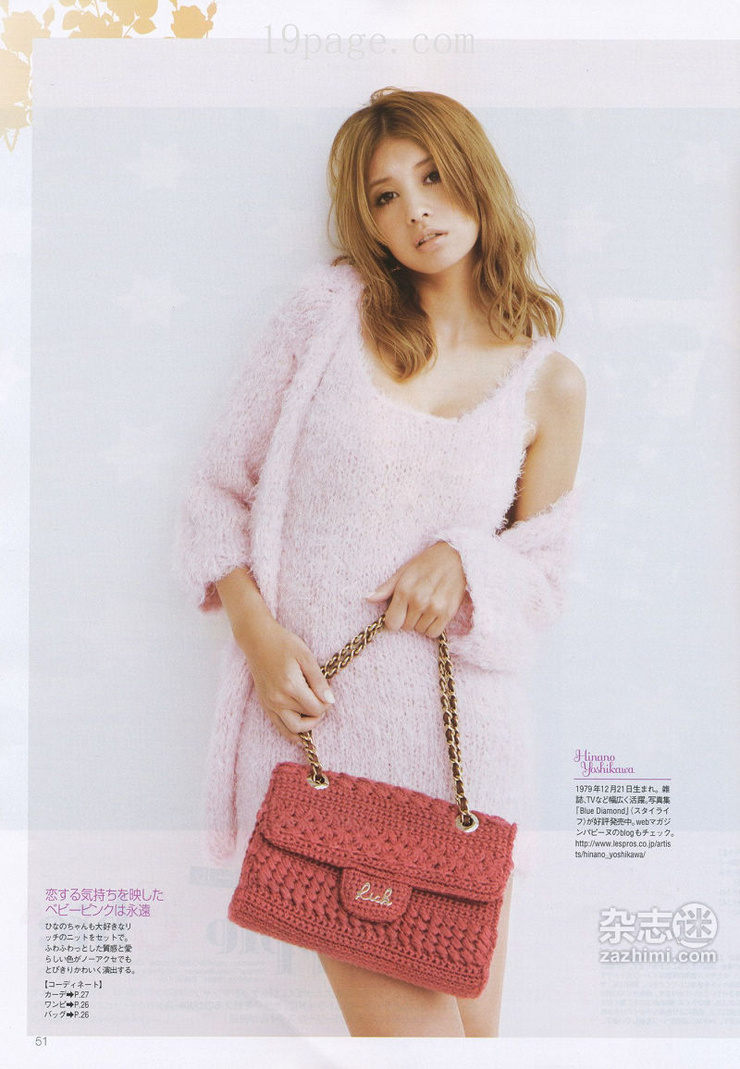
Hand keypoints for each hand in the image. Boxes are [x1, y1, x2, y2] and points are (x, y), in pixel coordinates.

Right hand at [236, 615, 334, 741]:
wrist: (258, 640)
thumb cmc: (284, 644)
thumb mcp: (306, 657)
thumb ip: (318, 681)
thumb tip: (330, 701)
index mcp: (291, 686)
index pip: (316, 709)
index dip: (326, 704)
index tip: (326, 693)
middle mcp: (278, 699)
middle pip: (306, 720)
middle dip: (318, 714)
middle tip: (321, 702)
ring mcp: (269, 704)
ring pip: (292, 730)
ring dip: (306, 726)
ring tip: (312, 714)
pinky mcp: (265, 705)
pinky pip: (279, 727)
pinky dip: (291, 731)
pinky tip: (301, 729)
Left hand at [365, 541, 465, 637]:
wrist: (457, 557)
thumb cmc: (428, 562)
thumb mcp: (404, 571)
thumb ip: (386, 588)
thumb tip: (368, 598)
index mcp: (405, 590)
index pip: (392, 623)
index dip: (394, 618)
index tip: (400, 611)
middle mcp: (419, 601)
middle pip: (406, 627)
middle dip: (408, 618)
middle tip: (417, 603)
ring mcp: (434, 608)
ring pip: (420, 630)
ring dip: (422, 622)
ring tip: (428, 605)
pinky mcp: (448, 613)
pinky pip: (434, 633)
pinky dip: (433, 627)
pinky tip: (435, 613)